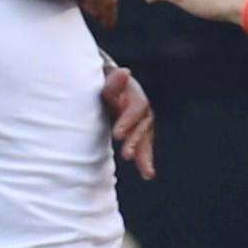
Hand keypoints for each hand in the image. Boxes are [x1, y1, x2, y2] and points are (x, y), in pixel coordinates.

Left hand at [100, 63, 156, 180]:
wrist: (102, 84)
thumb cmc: (99, 82)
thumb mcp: (103, 78)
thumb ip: (113, 80)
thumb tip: (124, 72)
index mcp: (133, 93)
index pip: (137, 108)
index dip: (128, 121)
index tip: (117, 135)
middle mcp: (141, 108)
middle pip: (144, 125)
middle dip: (136, 141)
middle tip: (126, 155)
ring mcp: (139, 121)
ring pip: (146, 139)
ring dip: (145, 155)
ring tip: (147, 173)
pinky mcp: (136, 132)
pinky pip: (142, 147)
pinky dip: (145, 160)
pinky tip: (148, 174)